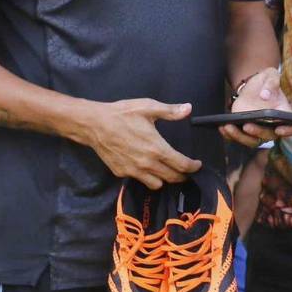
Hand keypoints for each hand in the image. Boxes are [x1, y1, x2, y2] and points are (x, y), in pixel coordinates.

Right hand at [79, 99, 200, 188]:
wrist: (94, 124)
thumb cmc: (122, 114)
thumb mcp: (148, 107)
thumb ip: (170, 111)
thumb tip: (189, 108)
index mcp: (157, 148)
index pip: (181, 165)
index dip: (193, 167)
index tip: (197, 165)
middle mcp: (147, 163)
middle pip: (172, 178)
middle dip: (182, 176)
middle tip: (186, 170)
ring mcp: (133, 171)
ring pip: (156, 184)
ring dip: (164, 179)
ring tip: (167, 170)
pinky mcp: (121, 173)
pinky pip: (139, 180)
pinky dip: (147, 177)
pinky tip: (147, 168)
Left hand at [220, 68, 291, 148]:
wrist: (253, 86)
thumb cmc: (265, 82)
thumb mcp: (271, 75)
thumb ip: (272, 82)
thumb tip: (265, 96)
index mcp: (284, 114)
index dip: (288, 131)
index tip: (279, 129)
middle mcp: (273, 126)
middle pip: (268, 136)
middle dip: (257, 132)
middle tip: (247, 125)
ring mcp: (259, 130)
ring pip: (252, 141)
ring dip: (240, 137)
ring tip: (228, 126)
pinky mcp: (245, 131)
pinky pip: (238, 138)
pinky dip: (229, 136)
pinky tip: (222, 127)